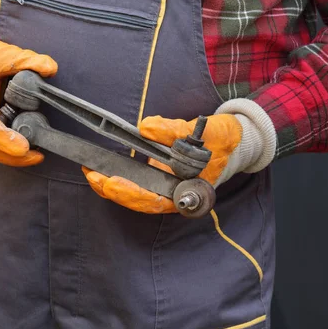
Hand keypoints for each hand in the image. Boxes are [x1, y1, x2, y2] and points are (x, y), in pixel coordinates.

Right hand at [0, 18, 57, 165]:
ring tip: (34, 156)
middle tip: (37, 156)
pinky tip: (21, 151)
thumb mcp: (2, 53)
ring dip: (8, 157)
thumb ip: (28, 60)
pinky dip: (2, 151)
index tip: (24, 147)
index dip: (5, 140)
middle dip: (11, 156)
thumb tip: (50, 69)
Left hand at [83, 101, 275, 213]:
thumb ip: (175, 131)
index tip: (110, 183)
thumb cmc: (225, 140)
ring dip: (111, 183)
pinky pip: (136, 179)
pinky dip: (119, 173)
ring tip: (91, 170)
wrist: (236, 140)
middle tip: (91, 175)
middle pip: (138, 200)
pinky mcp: (161, 174)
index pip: (154, 200)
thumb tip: (146, 128)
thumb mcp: (206, 131)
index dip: (130, 194)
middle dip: (112, 189)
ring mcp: (167, 185)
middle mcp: (174, 193)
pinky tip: (103, 165)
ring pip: (135, 191)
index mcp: (186, 192)